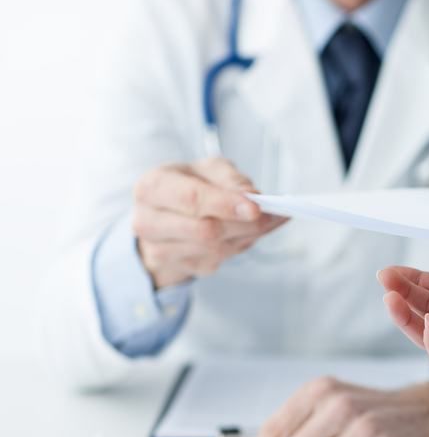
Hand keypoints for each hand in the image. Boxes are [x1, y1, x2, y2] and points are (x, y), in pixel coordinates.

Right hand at [132, 158, 286, 287]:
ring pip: (215, 249)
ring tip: (262, 220)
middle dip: (243, 224)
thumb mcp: (208, 170)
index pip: (191, 199)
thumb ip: (230, 178)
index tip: (255, 208)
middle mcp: (149, 221)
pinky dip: (239, 246)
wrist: (167, 214)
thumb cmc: (189, 185)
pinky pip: (218, 261)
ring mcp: (161, 250)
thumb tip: (252, 195)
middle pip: (205, 230)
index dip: (226, 204)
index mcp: (152, 187)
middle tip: (271, 214)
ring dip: (246, 236)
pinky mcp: (180, 267)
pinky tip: (244, 233)